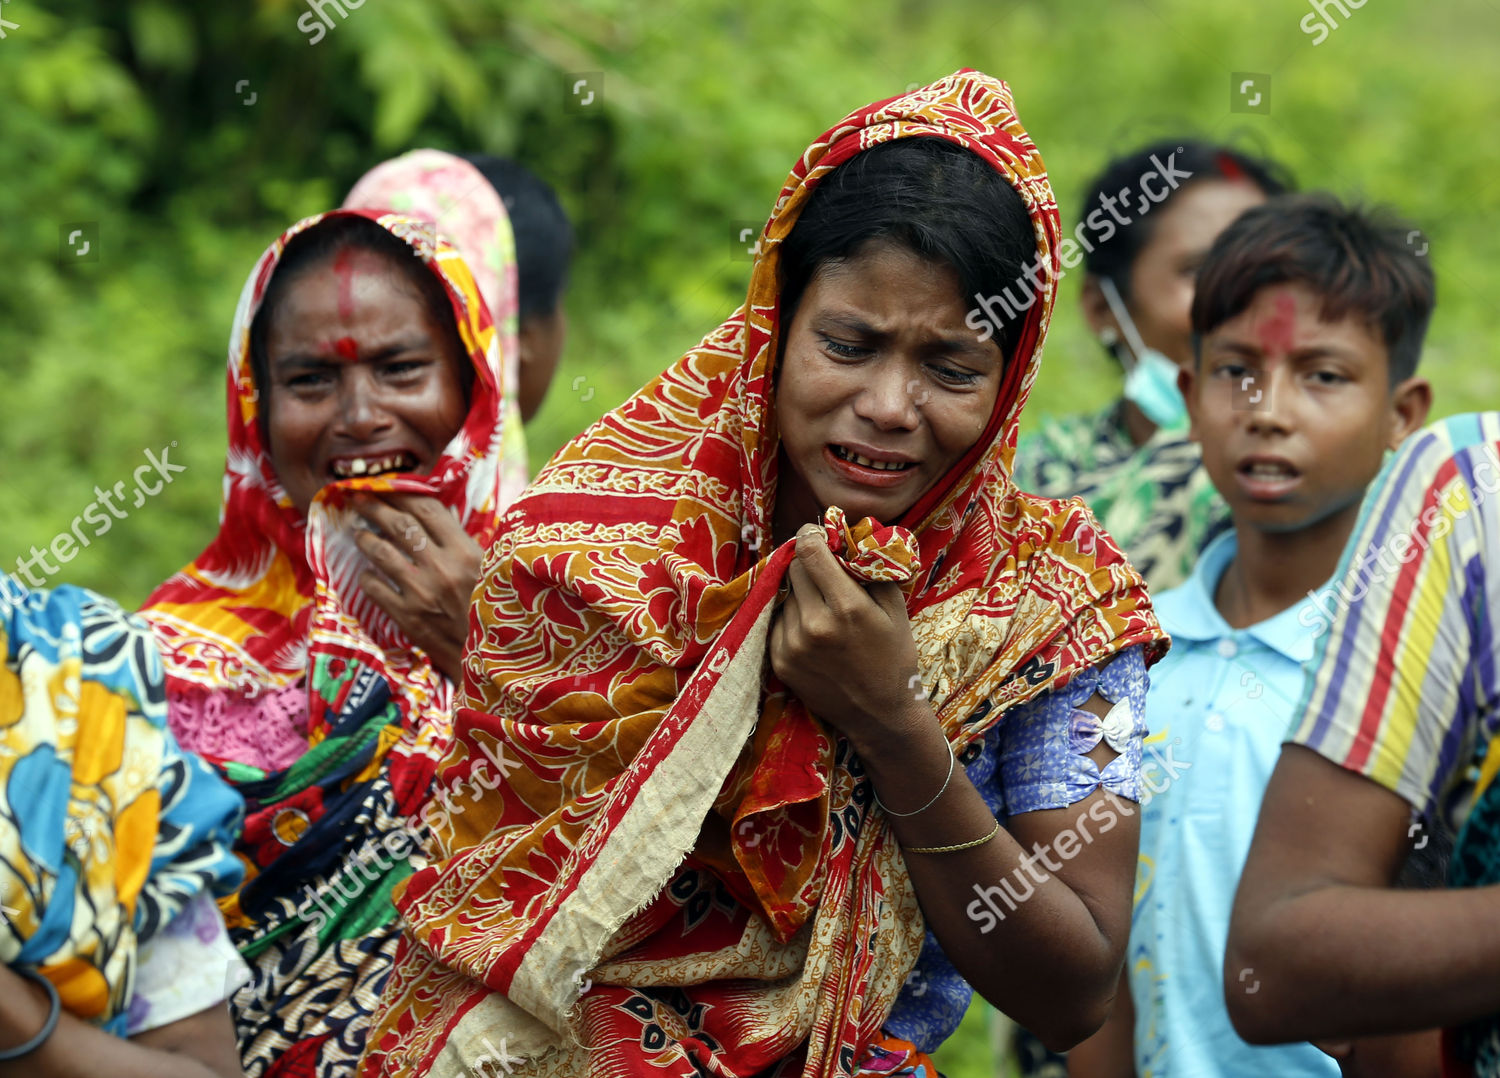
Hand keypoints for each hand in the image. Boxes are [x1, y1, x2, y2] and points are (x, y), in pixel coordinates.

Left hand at [350, 493, 481, 683]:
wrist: (492, 659)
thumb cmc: (495, 610)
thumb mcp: (491, 570)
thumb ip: (464, 544)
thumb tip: (436, 518)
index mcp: (467, 552)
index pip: (427, 509)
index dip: (403, 492)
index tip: (388, 484)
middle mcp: (442, 568)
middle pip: (399, 525)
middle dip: (375, 506)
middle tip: (358, 497)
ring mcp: (421, 593)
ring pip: (381, 553)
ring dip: (365, 538)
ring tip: (357, 531)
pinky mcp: (407, 617)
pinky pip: (375, 588)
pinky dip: (367, 577)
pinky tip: (365, 573)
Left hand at [768, 525, 925, 754]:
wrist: (879, 715)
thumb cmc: (894, 658)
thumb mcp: (895, 608)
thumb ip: (871, 568)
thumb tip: (849, 535)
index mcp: (846, 607)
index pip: (809, 551)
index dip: (810, 535)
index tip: (816, 534)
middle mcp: (814, 624)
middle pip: (793, 568)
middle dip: (807, 563)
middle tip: (822, 569)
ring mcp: (792, 644)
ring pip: (785, 595)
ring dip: (801, 592)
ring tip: (823, 608)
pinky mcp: (779, 661)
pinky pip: (777, 621)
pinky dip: (792, 617)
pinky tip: (813, 629)